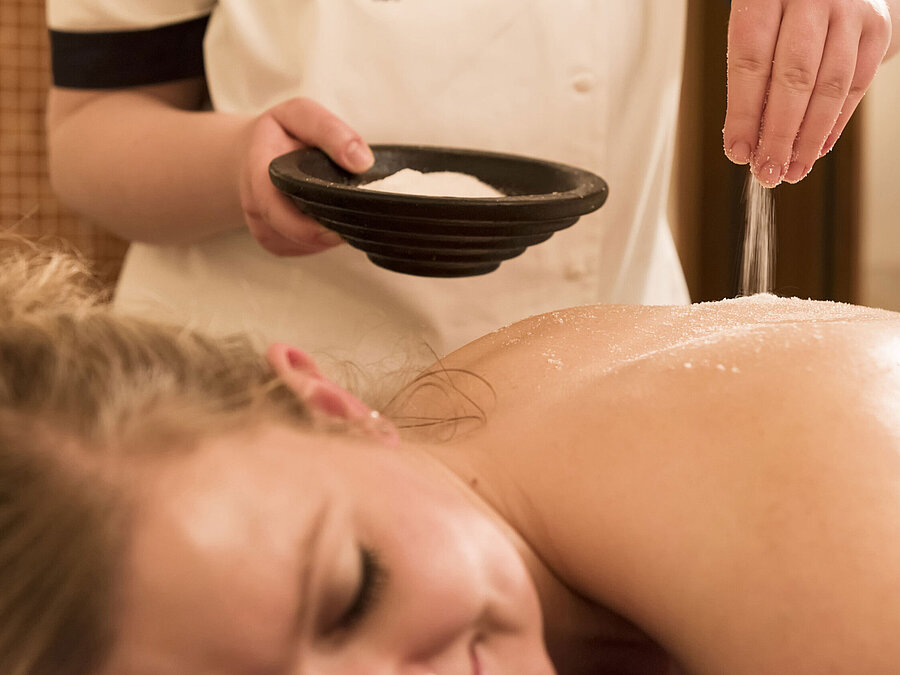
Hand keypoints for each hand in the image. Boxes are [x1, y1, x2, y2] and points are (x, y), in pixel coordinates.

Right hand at [238, 98, 373, 254]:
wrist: (251, 153)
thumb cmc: (278, 134)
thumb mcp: (300, 114)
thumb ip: (329, 130)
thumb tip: (362, 161)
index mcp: (258, 176)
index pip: (282, 211)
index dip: (315, 226)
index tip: (345, 226)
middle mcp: (256, 208)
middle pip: (299, 236)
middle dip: (332, 230)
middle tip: (360, 216)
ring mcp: (264, 230)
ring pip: (308, 246)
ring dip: (330, 232)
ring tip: (338, 203)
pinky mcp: (276, 243)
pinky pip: (307, 250)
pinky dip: (323, 237)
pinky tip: (326, 213)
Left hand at [723, 0, 892, 186]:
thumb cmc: (779, 3)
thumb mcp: (753, 23)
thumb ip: (750, 73)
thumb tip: (746, 142)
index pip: (750, 62)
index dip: (742, 114)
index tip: (737, 152)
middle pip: (793, 78)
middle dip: (778, 134)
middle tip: (767, 172)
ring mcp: (850, 10)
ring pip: (830, 86)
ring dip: (809, 137)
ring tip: (792, 169)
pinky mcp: (876, 27)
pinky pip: (857, 84)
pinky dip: (835, 122)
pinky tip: (817, 148)